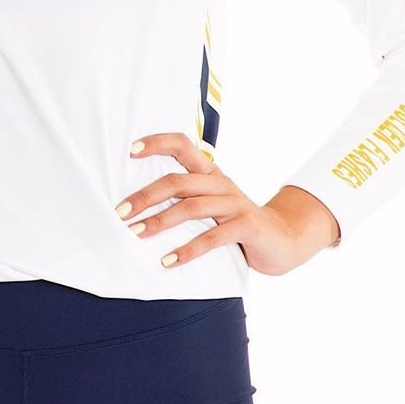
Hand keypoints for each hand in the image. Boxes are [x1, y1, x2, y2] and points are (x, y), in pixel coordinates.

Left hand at [116, 132, 340, 275]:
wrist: (284, 239)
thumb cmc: (236, 221)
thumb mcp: (212, 203)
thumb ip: (185, 197)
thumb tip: (137, 203)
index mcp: (210, 172)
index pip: (182, 144)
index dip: (157, 143)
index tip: (130, 150)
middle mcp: (220, 183)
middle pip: (177, 181)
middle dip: (145, 196)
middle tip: (120, 212)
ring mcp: (235, 203)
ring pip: (190, 207)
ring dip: (160, 221)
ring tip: (136, 233)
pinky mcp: (246, 226)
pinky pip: (212, 238)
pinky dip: (187, 250)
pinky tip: (168, 261)